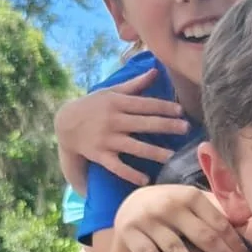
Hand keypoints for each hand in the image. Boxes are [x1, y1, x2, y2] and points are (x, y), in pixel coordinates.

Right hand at [56, 78, 188, 193]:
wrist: (65, 124)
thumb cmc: (92, 105)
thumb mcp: (110, 92)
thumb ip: (134, 84)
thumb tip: (156, 71)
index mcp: (117, 103)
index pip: (145, 105)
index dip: (164, 107)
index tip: (181, 111)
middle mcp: (113, 121)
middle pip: (144, 124)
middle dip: (166, 126)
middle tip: (186, 129)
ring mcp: (107, 140)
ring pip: (134, 147)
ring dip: (154, 152)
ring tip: (172, 156)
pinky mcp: (100, 156)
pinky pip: (117, 167)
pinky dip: (130, 174)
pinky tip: (145, 180)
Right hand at [113, 185, 251, 251]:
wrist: (130, 206)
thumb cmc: (172, 207)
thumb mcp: (192, 202)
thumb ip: (218, 209)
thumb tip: (248, 220)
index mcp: (189, 196)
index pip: (219, 223)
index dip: (236, 244)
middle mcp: (169, 205)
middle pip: (203, 236)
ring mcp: (148, 221)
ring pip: (178, 250)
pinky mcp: (131, 235)